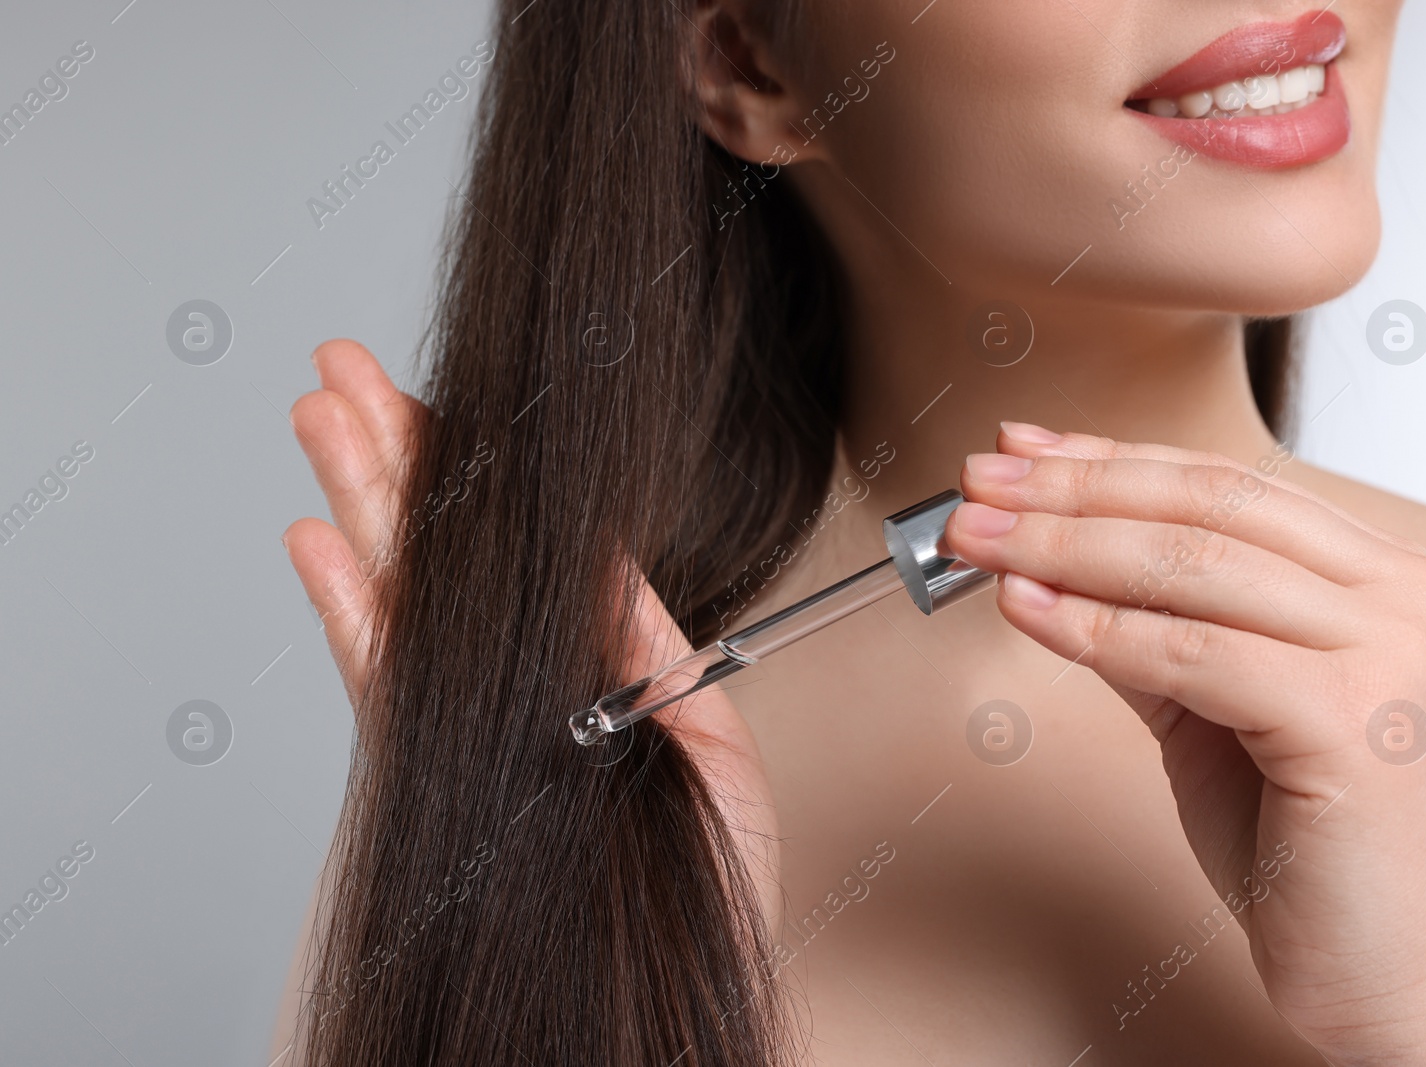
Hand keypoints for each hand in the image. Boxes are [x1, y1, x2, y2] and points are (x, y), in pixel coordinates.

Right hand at [282, 340, 780, 928]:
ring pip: (402, 596)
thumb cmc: (705, 896)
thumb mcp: (705, 746)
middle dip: (398, 458)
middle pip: (445, 556)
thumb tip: (606, 557)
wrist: (666, 1012)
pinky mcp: (432, 775)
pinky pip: (382, 681)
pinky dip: (349, 611)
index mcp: (587, 677)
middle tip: (350, 372)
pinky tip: (318, 544)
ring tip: (324, 418)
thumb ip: (647, 649)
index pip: (523, 555)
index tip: (448, 406)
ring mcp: (468, 728)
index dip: (479, 477)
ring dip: (361, 504)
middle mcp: (516, 693)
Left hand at [945, 424, 1425, 1063]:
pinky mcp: (1356, 722)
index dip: (1110, 460)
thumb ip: (1150, 625)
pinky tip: (1026, 610)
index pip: (1225, 485)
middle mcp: (1405, 598)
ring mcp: (1392, 654)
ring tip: (977, 541)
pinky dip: (1096, 628)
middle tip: (978, 489)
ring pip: (1193, 565)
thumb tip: (1044, 557)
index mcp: (1384, 580)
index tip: (1021, 453)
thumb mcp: (1211, 706)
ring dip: (1063, 545)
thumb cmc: (1307, 847)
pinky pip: (1193, 652)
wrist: (1387, 975)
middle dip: (1072, 491)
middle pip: (1206, 507)